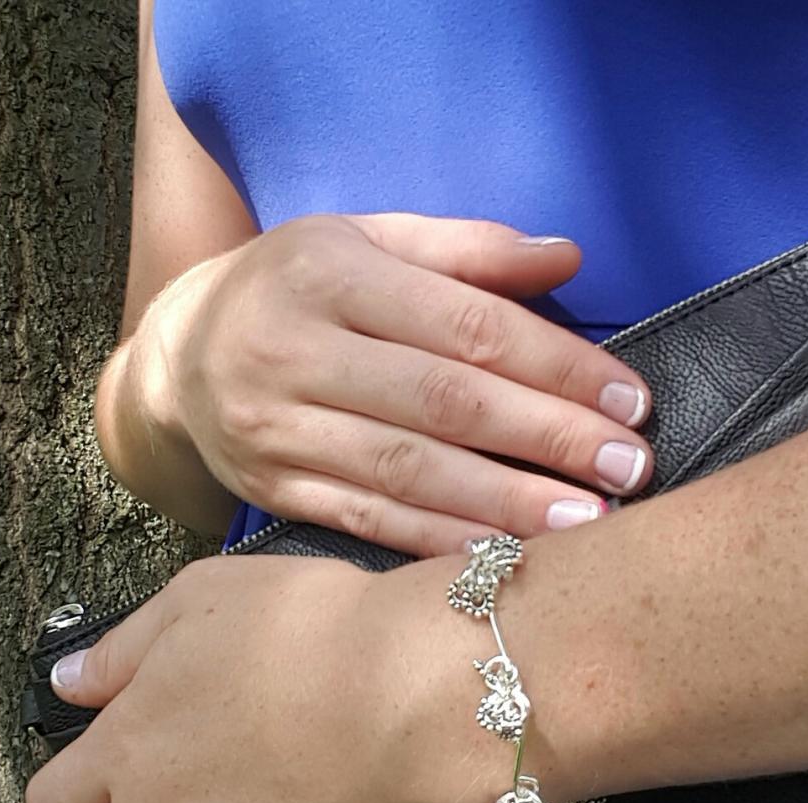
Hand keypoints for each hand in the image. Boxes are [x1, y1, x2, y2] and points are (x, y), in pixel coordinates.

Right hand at [136, 213, 652, 555]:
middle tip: (627, 469)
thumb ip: (466, 251)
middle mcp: (295, 352)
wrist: (179, 359)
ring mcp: (278, 430)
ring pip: (410, 474)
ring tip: (586, 526)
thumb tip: (567, 257)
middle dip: (546, 440)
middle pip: (445, 404)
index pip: (466, 326)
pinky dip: (444, 542)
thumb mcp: (366, 242)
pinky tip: (505, 556)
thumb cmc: (296, 290)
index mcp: (328, 273)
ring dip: (506, 505)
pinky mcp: (276, 490)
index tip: (628, 402)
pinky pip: (371, 522)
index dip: (555, 366)